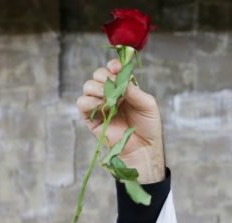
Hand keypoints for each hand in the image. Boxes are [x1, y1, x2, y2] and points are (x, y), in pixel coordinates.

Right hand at [76, 59, 164, 183]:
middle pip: (98, 75)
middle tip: (114, 86)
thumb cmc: (148, 126)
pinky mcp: (91, 117)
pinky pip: (82, 103)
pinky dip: (90, 100)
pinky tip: (102, 105)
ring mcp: (100, 104)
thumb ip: (134, 90)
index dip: (113, 66)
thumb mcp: (147, 104)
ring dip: (97, 88)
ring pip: (88, 86)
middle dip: (104, 76)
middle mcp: (110, 94)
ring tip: (110, 99)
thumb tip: (120, 79)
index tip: (116, 68)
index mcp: (123, 88)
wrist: (144, 147)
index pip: (113, 70)